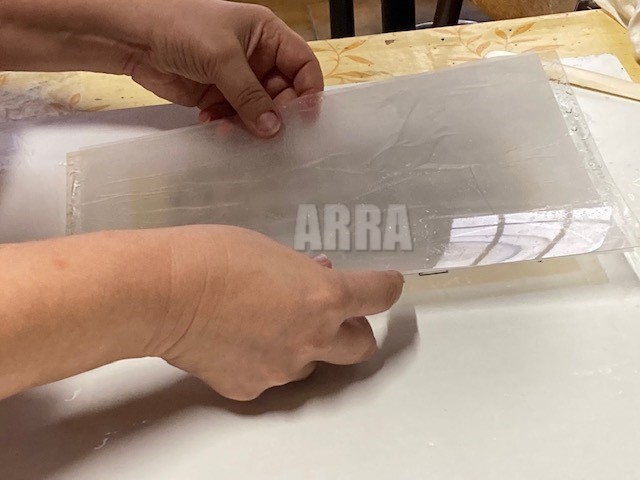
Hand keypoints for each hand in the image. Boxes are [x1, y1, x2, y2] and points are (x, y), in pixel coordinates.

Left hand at [127, 0, 323, 136]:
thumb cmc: (181, 28)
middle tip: (266, 133)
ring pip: (260, 111)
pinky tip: (213, 123)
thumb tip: (274, 129)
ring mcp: (238, 79)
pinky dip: (230, 126)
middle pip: (284, 94)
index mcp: (268, 35)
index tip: (304, 120)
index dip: (308, 92)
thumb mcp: (222, 58)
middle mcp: (258, 58)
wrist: (132, 38)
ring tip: (231, 130)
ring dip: (250, 125)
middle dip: (276, 114)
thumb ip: (251, 96)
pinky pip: (237, 119)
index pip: (303, 65)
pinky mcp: (218, 97)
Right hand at [154, 225, 403, 400]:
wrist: (163, 292)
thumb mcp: (271, 250)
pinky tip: (239, 340)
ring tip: (270, 323)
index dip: (388, 286)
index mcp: (324, 298)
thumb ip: (301, 271)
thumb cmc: (213, 257)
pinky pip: (270, 376)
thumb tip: (313, 276)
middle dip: (354, 331)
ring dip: (306, 346)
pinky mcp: (250, 387)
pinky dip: (265, 360)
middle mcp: (312, 339)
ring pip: (312, 364)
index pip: (378, 295)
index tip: (389, 283)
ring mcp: (282, 368)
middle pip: (361, 347)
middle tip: (334, 315)